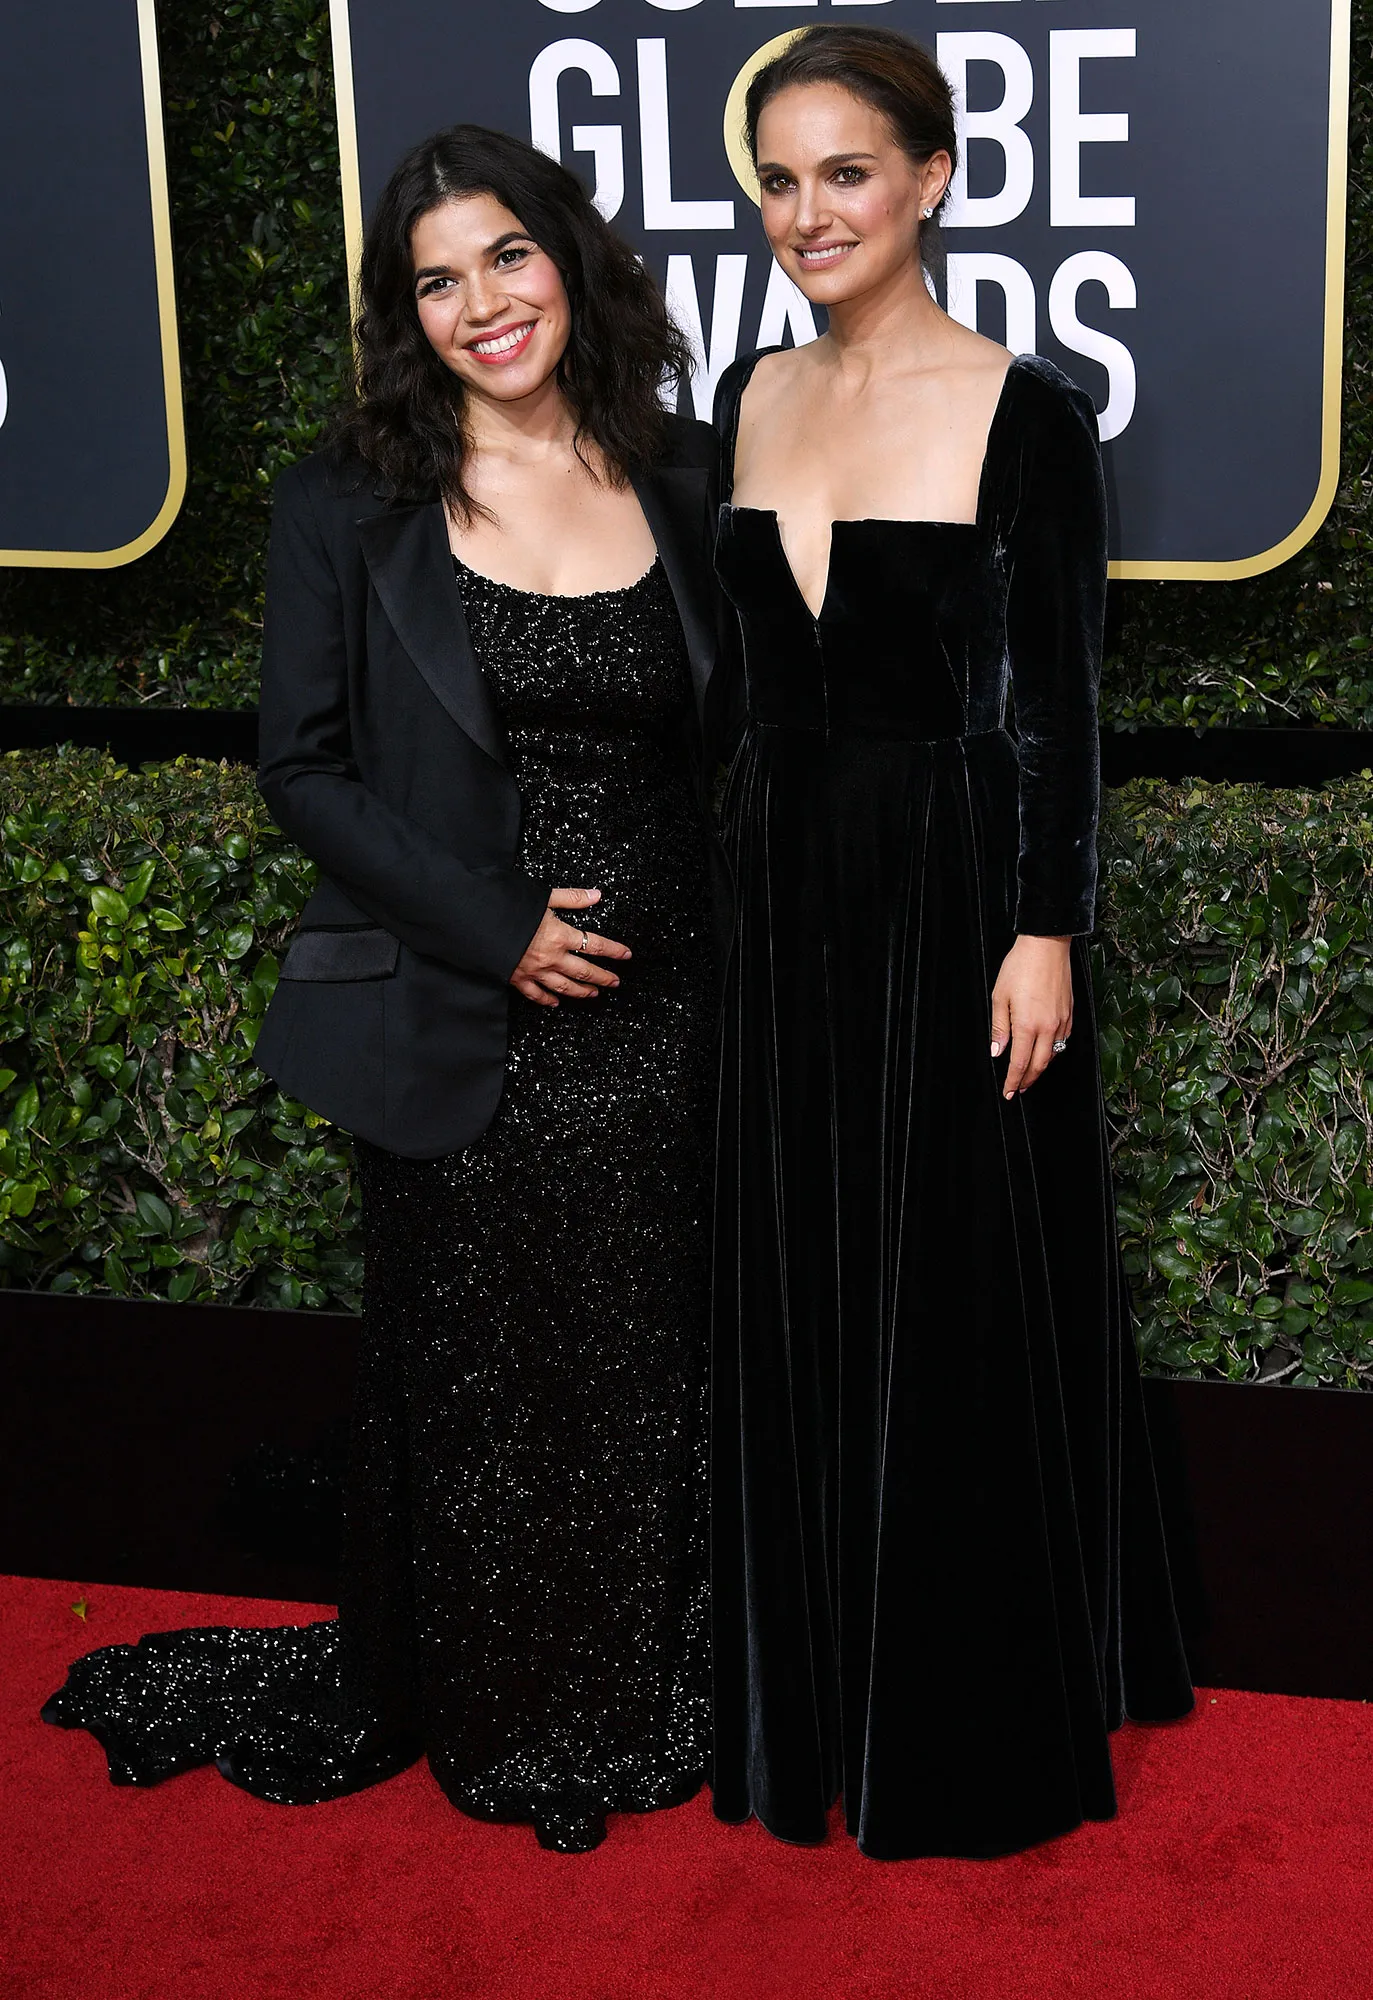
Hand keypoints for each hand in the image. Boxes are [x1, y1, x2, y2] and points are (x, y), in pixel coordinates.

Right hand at [510, 887, 630, 1007]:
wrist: (474, 922)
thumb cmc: (508, 906)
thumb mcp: (542, 896)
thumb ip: (571, 898)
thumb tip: (596, 895)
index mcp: (560, 935)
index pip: (595, 945)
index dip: (614, 950)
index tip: (626, 955)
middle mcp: (551, 957)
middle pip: (584, 971)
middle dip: (602, 977)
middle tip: (615, 982)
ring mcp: (534, 971)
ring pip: (564, 986)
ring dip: (581, 991)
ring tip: (593, 993)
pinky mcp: (517, 978)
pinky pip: (536, 994)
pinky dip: (547, 999)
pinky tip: (555, 1002)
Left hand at [989, 935, 1072, 1098]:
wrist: (1046, 946)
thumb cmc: (1020, 967)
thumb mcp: (1000, 997)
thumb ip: (999, 1027)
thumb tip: (998, 1050)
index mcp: (1027, 1025)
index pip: (1020, 1064)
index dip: (1013, 1081)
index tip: (1008, 1092)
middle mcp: (1048, 1027)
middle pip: (1039, 1065)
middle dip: (1027, 1081)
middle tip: (1017, 1089)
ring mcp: (1062, 1021)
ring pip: (1053, 1055)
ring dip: (1040, 1068)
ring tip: (1029, 1074)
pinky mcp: (1070, 1013)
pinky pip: (1063, 1041)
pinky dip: (1053, 1052)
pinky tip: (1045, 1052)